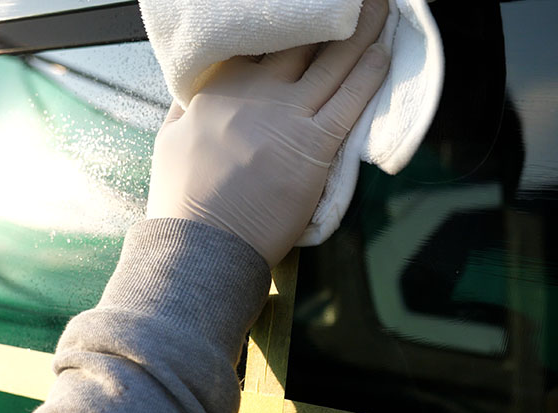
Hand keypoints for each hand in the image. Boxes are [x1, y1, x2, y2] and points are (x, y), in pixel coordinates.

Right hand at [146, 0, 389, 267]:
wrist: (204, 243)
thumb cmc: (186, 198)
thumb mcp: (172, 137)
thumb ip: (190, 106)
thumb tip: (197, 90)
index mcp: (221, 86)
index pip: (261, 40)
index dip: (290, 22)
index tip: (308, 10)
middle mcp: (258, 91)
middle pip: (303, 39)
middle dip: (331, 13)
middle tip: (352, 0)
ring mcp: (288, 115)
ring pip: (333, 62)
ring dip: (362, 30)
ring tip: (378, 7)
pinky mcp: (315, 146)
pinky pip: (350, 101)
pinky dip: (371, 74)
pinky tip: (385, 52)